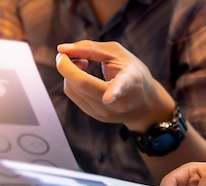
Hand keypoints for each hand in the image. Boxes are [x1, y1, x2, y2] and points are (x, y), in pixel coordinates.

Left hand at [55, 41, 174, 132]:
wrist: (144, 103)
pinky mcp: (96, 116)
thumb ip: (90, 48)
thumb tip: (61, 49)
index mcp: (131, 82)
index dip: (114, 91)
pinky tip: (83, 75)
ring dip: (68, 71)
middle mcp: (119, 102)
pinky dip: (71, 80)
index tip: (108, 99)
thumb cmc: (132, 72)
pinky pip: (72, 94)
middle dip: (65, 65)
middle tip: (65, 54)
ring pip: (72, 88)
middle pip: (83, 84)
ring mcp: (106, 112)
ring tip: (83, 63)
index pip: (122, 86)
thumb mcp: (118, 53)